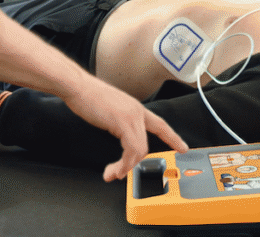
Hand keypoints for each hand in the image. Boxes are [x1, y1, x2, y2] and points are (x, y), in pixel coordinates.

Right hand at [62, 78, 187, 181]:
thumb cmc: (87, 96)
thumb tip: (118, 134)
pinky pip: (131, 149)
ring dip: (126, 166)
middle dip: (135, 163)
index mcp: (135, 108)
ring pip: (139, 149)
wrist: (77, 86)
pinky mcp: (122, 122)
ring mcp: (131, 116)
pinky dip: (123, 163)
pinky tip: (115, 168)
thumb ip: (118, 121)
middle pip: (146, 144)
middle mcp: (137, 111)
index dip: (172, 137)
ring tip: (114, 173)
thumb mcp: (109, 110)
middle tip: (121, 173)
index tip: (182, 147)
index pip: (160, 124)